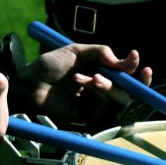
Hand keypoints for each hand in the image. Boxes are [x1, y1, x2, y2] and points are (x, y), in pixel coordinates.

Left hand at [17, 43, 151, 124]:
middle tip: (127, 70)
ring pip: (119, 98)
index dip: (134, 66)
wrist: (29, 82)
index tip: (136, 57)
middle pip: (128, 88)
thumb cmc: (48, 66)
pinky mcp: (88, 114)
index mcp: (99, 70)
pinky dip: (97, 91)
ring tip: (93, 77)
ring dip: (110, 85)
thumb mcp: (76, 51)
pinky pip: (103, 105)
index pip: (124, 72)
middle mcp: (99, 87)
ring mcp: (95, 101)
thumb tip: (121, 62)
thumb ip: (101, 52)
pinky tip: (84, 81)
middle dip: (129, 80)